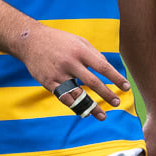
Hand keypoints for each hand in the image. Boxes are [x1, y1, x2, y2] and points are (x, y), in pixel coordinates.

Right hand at [14, 24, 128, 120]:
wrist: (29, 40)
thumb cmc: (58, 40)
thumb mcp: (78, 41)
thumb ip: (94, 54)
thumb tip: (109, 68)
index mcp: (79, 51)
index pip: (102, 67)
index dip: (116, 78)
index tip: (126, 87)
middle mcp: (69, 62)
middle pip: (93, 83)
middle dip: (107, 95)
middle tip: (117, 103)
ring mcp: (58, 73)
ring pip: (78, 94)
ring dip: (92, 107)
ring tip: (102, 115)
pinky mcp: (48, 82)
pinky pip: (64, 97)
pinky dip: (74, 105)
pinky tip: (83, 111)